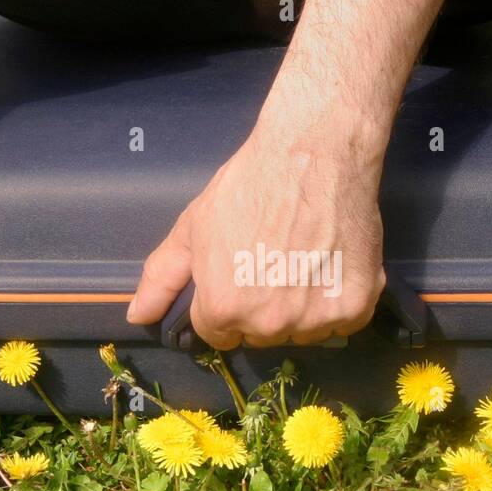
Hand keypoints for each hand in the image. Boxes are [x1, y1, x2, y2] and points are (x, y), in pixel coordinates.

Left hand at [126, 116, 386, 347]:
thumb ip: (161, 278)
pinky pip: (340, 324)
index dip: (226, 304)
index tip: (241, 275)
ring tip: (305, 260)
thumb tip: (137, 316)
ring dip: (301, 309)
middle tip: (274, 261)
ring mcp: (315, 320)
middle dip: (262, 308)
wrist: (314, 156)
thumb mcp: (193, 228)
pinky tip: (331, 264)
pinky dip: (337, 301)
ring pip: (301, 332)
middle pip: (261, 334)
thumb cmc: (247, 187)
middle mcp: (269, 324)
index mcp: (223, 310)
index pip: (220, 334)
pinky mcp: (355, 309)